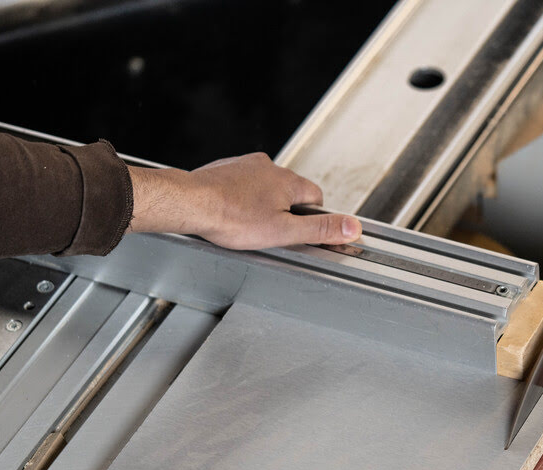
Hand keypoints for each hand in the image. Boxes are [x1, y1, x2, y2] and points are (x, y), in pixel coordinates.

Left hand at [127, 153, 361, 248]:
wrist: (190, 203)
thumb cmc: (231, 217)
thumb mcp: (284, 231)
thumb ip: (320, 229)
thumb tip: (353, 227)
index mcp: (288, 181)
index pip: (316, 197)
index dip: (311, 217)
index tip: (301, 230)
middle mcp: (268, 167)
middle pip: (290, 191)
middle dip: (284, 211)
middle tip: (270, 231)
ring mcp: (244, 165)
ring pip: (264, 187)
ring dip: (261, 203)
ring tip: (247, 224)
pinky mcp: (224, 169)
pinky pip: (241, 184)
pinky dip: (240, 197)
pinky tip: (231, 213)